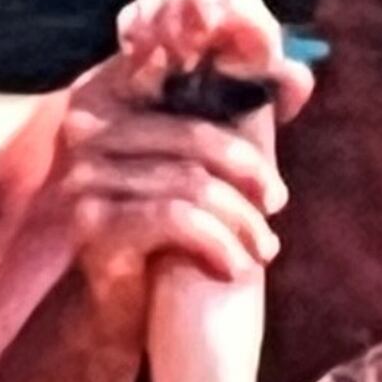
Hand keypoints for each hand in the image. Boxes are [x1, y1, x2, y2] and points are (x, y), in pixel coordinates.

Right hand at [50, 0, 307, 302]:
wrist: (118, 314)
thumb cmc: (162, 233)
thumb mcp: (195, 160)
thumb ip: (231, 109)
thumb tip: (298, 76)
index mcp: (108, 92)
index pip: (173, 67)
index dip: (227, 78)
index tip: (281, 106)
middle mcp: (85, 126)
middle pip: (193, 134)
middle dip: (248, 172)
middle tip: (276, 202)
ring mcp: (83, 175)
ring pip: (190, 181)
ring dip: (240, 220)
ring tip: (263, 249)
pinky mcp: (90, 222)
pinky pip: (174, 218)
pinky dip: (216, 244)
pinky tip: (233, 267)